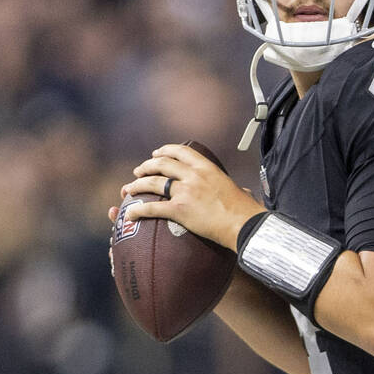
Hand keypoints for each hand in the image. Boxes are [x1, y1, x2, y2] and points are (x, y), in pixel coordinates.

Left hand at [115, 143, 265, 249]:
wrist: (243, 223)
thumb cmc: (244, 209)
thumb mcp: (237, 188)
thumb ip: (230, 187)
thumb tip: (243, 192)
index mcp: (206, 167)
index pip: (181, 151)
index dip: (164, 151)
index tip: (156, 154)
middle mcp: (193, 175)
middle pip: (162, 164)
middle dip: (146, 167)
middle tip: (137, 172)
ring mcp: (185, 191)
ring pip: (153, 183)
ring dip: (137, 185)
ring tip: (129, 189)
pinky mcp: (179, 210)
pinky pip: (152, 208)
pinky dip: (138, 210)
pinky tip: (130, 214)